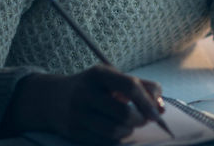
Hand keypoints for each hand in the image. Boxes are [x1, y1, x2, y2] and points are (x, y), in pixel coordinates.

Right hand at [4, 65, 163, 144]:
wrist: (51, 98)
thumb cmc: (92, 87)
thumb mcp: (111, 77)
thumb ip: (141, 86)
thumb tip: (162, 106)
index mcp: (98, 74)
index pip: (130, 87)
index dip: (148, 102)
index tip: (158, 113)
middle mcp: (86, 93)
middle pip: (124, 113)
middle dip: (139, 120)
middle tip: (142, 120)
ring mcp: (78, 113)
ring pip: (115, 131)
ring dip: (128, 131)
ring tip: (127, 125)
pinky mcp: (74, 131)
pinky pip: (104, 142)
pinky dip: (116, 140)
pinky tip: (114, 132)